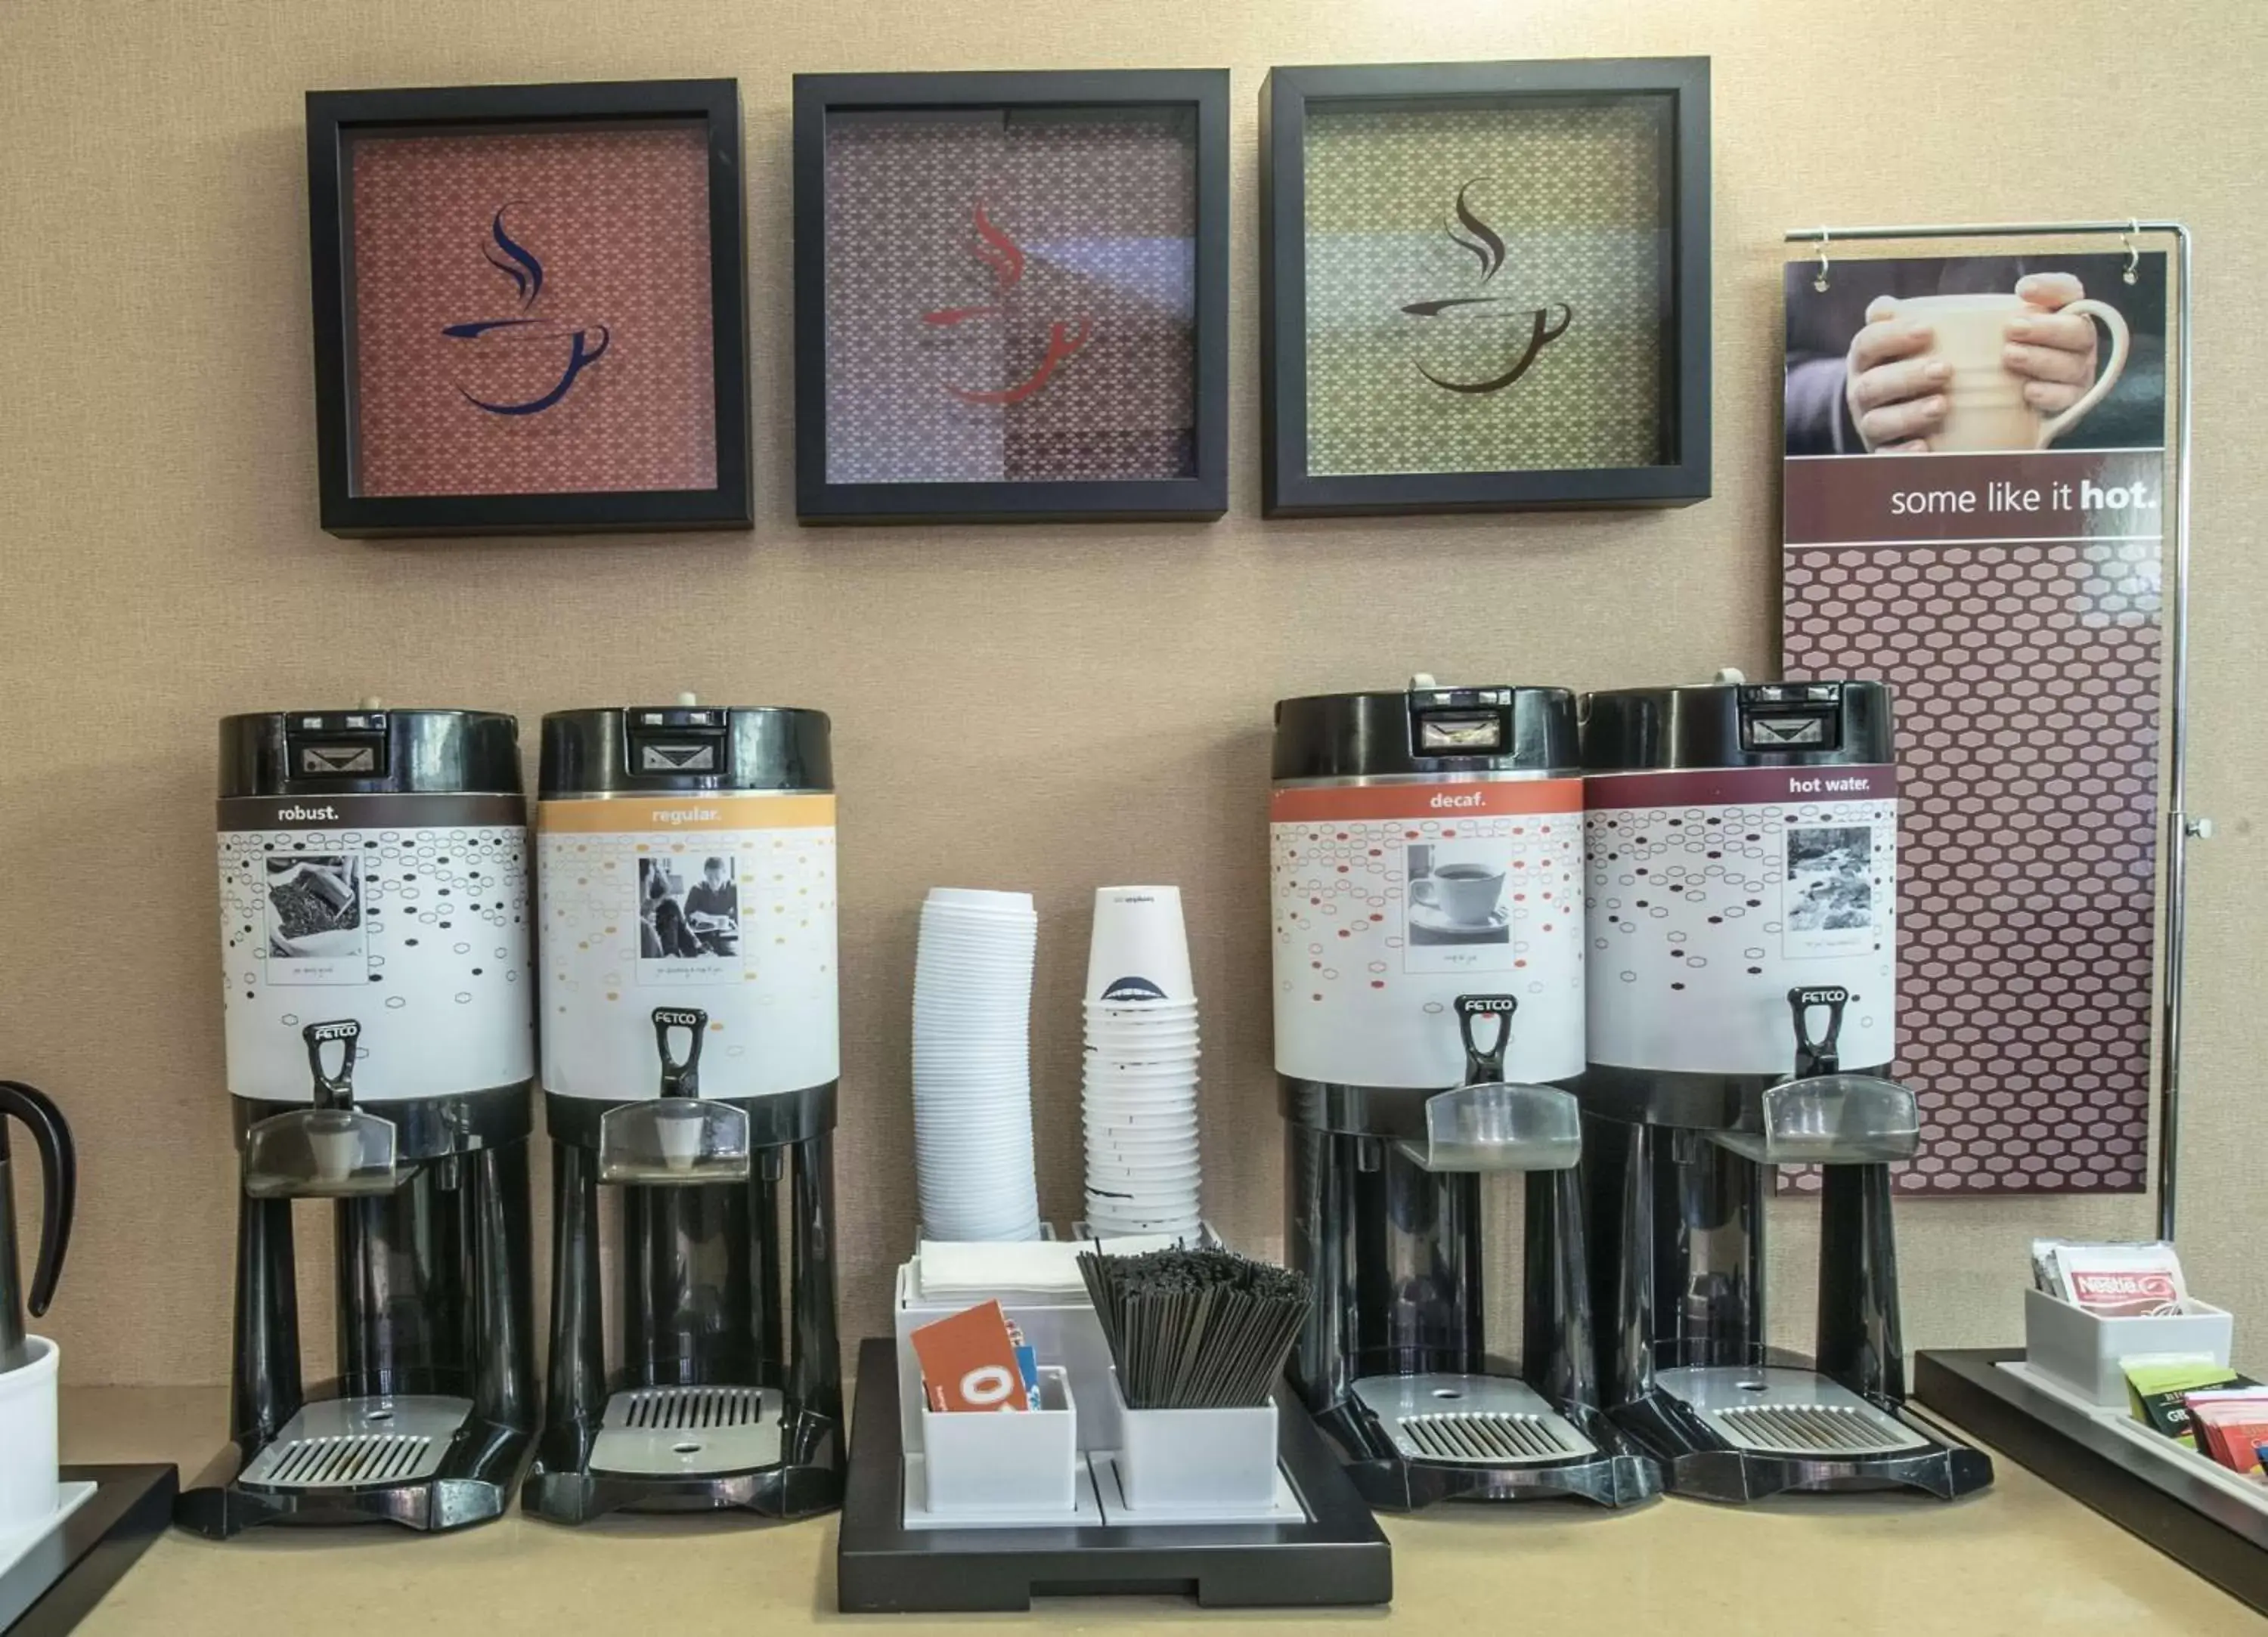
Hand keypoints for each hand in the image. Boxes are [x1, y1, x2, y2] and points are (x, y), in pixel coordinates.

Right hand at [1845, 301, 1950, 451]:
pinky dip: (1903, 453)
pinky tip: (1926, 447)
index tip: (1927, 329)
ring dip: (1909, 414)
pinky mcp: (1881, 452)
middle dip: (1907, 377)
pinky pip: (1885, 457)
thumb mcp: (1903, 340)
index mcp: (1865, 361)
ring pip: (1877, 422)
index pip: (1868, 344)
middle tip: (1945, 369)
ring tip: (1942, 405)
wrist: (1893, 409)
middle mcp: (1861, 393)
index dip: (1892, 335)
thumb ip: (1898, 320)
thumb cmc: (1910, 363)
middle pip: (1872, 385)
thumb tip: (1885, 305)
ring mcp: (1869, 424)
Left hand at [2003, 272, 2098, 416]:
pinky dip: (2049, 394)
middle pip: (2076, 330)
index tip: (2023, 289)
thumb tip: (1981, 303)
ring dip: (2040, 359)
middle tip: (2012, 327)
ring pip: (2071, 364)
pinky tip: (2028, 391)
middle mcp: (2079, 339)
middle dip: (2045, 328)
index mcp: (2065, 311)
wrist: (2010, 399)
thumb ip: (1994, 315)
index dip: (2050, 287)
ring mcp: (2080, 370)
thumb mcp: (1997, 329)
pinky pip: (2067, 397)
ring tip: (2010, 355)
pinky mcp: (2072, 399)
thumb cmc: (2007, 351)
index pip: (2067, 290)